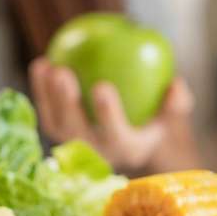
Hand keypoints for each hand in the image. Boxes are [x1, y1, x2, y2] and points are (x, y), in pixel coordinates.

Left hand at [29, 58, 199, 172]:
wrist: (126, 132)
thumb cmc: (152, 115)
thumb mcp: (170, 113)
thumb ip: (176, 102)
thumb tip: (176, 84)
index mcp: (126, 149)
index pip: (115, 134)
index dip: (107, 113)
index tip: (102, 84)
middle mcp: (96, 152)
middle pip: (76, 130)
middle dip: (66, 103)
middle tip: (63, 72)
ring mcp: (73, 144)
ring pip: (55, 122)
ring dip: (47, 95)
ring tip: (47, 65)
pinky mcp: (57, 133)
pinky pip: (46, 111)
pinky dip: (40, 89)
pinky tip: (41, 63)